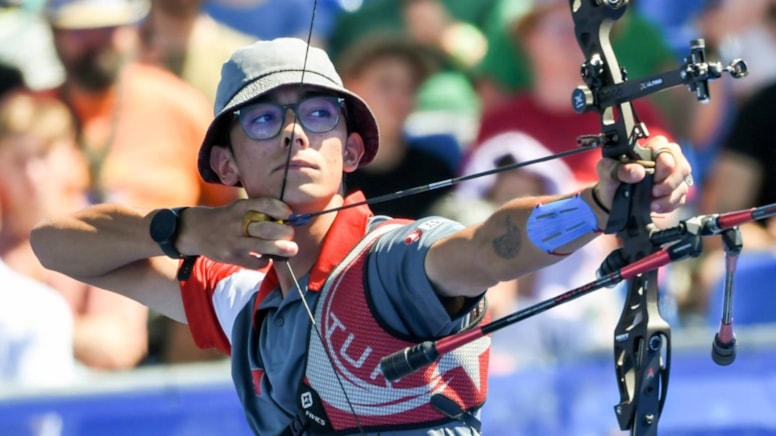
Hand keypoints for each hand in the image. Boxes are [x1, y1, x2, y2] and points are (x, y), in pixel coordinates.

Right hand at [177, 198, 297, 269]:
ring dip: (281, 248)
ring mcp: (234, 241)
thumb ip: (256, 211)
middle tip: (291, 234)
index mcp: (241, 207)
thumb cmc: (225, 219)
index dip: (280, 209)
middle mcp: (237, 223)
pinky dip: (264, 262)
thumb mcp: (237, 208)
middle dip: (284, 232)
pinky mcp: (231, 257)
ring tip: (292, 249)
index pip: (264, 204)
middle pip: (267, 228)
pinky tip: (266, 258)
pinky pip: (254, 263)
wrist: (196, 231)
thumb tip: (285, 220)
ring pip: (262, 246)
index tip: (289, 213)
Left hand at [595, 136, 692, 213]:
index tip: (651, 174)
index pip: (666, 147)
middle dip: (668, 182)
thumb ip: (617, 168)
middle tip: (653, 191)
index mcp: (650, 149)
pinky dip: (667, 205)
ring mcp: (673, 177)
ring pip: (682, 185)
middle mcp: (666, 160)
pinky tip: (654, 206)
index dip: (662, 161)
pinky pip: (680, 199)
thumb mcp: (607, 172)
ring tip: (651, 202)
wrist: (612, 201)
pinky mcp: (675, 192)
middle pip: (682, 167)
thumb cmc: (612, 181)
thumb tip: (638, 171)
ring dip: (667, 197)